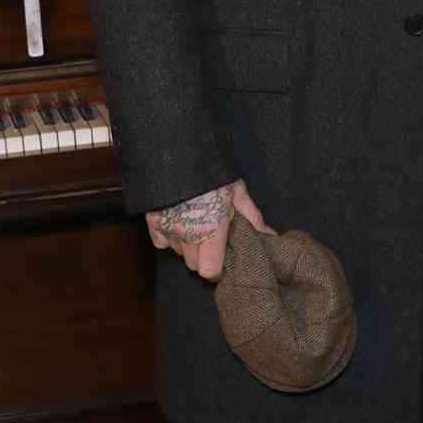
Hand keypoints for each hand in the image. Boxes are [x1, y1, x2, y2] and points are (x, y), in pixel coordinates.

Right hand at [146, 178, 268, 280]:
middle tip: (211, 238)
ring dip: (187, 245)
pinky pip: (161, 242)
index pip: (208, 271)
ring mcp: (167, 229)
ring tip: (195, 225)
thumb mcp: (237, 191)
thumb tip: (271, 236)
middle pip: (193, 264)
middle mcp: (187, 235)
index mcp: (211, 231)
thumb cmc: (213, 172)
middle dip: (202, 256)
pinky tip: (178, 222)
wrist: (178, 151)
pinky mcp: (152, 222)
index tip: (220, 261)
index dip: (216, 270)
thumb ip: (252, 217)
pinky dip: (169, 237)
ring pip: (178, 252)